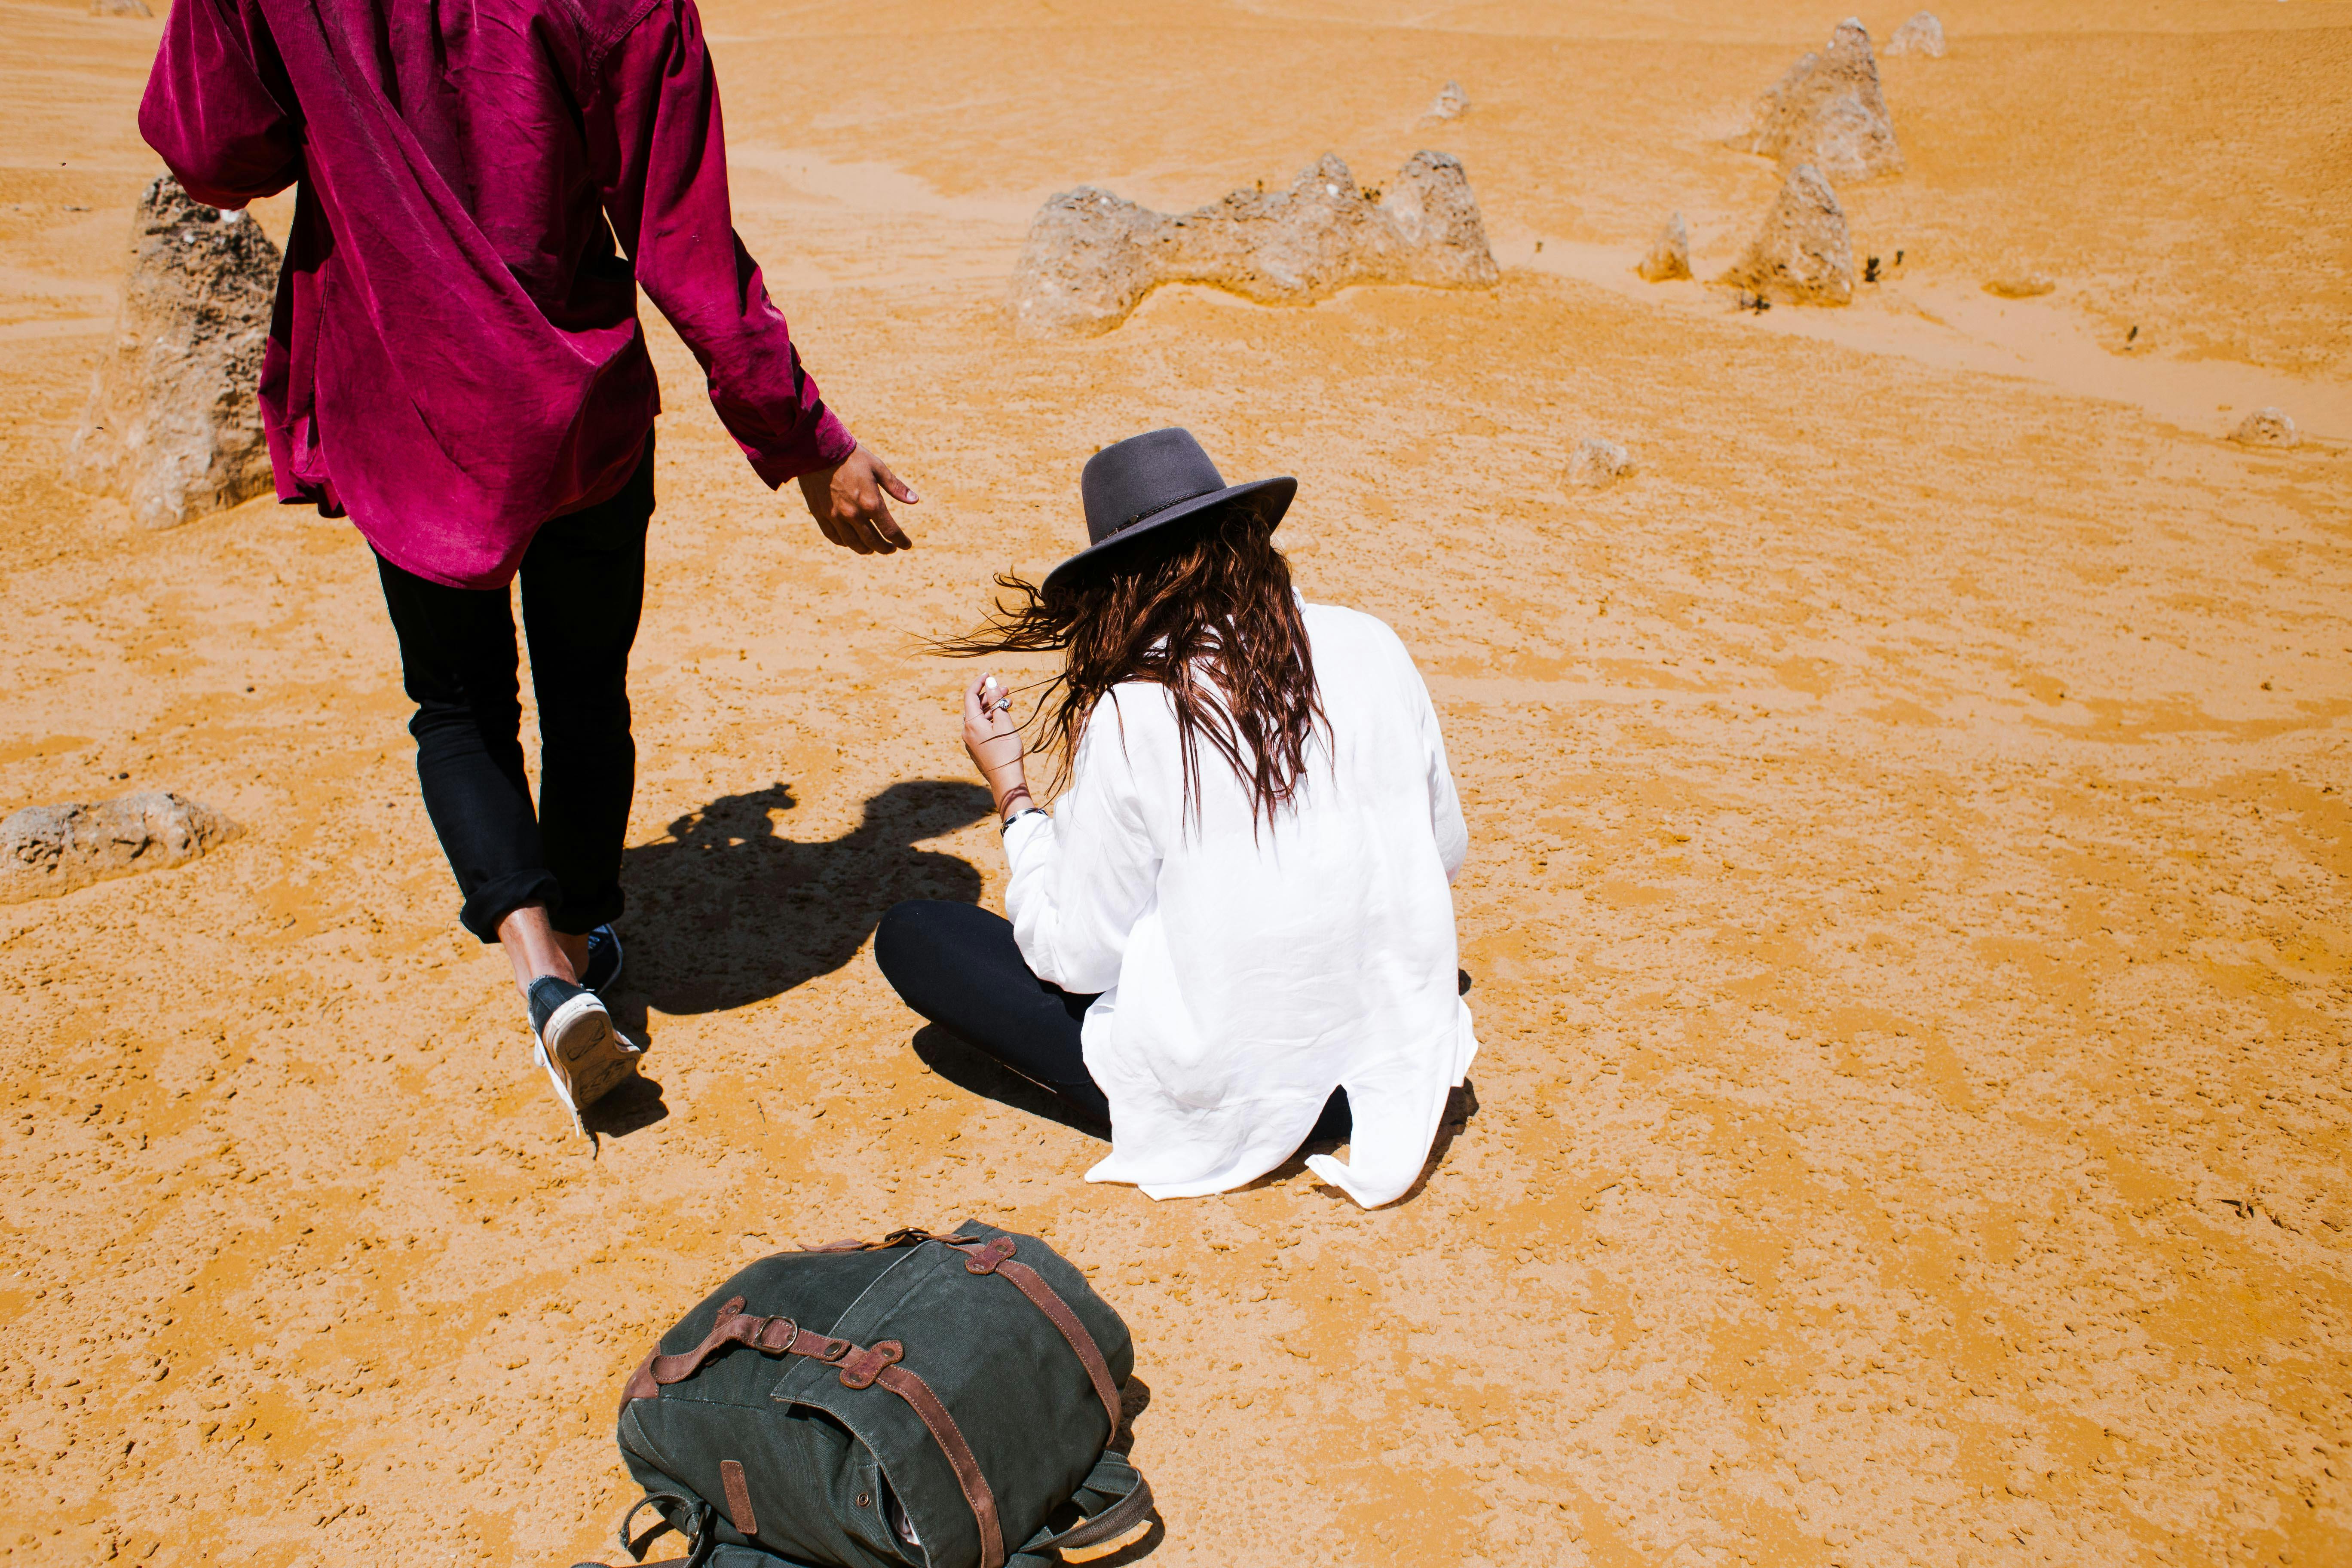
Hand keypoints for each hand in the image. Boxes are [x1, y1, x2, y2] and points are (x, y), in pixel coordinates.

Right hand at [796, 444, 916, 553]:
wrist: (819, 449)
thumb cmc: (852, 456)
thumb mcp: (878, 467)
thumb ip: (896, 487)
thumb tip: (915, 500)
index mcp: (871, 502)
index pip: (890, 530)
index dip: (901, 541)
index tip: (906, 545)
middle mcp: (853, 514)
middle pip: (873, 542)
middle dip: (884, 548)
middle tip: (890, 548)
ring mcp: (835, 516)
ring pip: (853, 543)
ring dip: (865, 549)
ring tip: (871, 549)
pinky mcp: (820, 514)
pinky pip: (834, 536)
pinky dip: (845, 543)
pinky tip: (851, 542)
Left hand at [963, 673, 1030, 817]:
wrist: (1005, 780)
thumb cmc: (1007, 750)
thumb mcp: (1004, 722)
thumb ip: (996, 701)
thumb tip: (990, 682)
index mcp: (971, 722)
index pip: (970, 695)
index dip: (979, 682)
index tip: (989, 674)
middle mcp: (966, 730)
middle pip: (975, 706)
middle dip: (990, 696)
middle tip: (1006, 689)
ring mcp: (970, 740)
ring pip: (979, 717)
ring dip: (992, 708)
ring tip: (1009, 703)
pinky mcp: (976, 748)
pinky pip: (980, 727)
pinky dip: (990, 719)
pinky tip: (1003, 719)